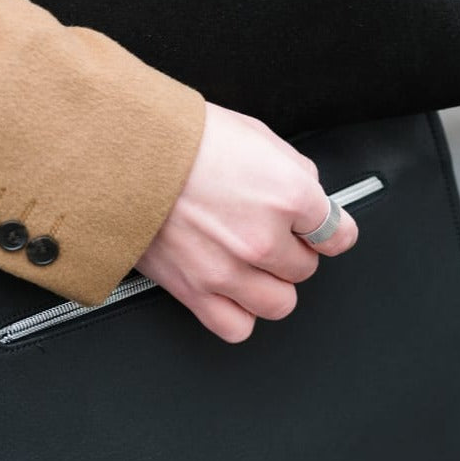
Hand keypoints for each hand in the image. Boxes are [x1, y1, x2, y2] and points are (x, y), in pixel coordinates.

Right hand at [135, 102, 357, 342]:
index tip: (320, 232)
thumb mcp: (252, 133)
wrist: (122, 156)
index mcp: (287, 194)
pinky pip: (237, 327)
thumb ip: (291, 170)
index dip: (329, 231)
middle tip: (266, 233)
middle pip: (305, 269)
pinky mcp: (195, 291)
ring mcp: (229, 270)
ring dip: (269, 285)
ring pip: (280, 303)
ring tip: (249, 264)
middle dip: (291, 252)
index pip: (337, 233)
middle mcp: (264, 237)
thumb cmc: (179, 139)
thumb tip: (307, 192)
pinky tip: (229, 290)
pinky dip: (238, 314)